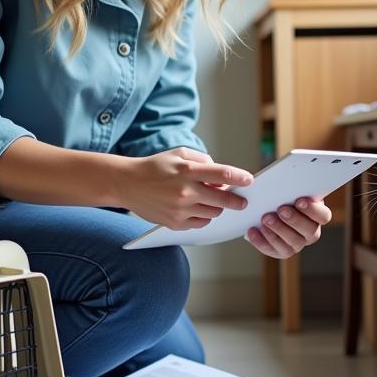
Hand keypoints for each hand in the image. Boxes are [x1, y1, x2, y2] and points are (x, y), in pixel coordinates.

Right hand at [120, 147, 252, 229]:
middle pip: (223, 199)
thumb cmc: (154, 167)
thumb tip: (220, 175)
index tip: (250, 181)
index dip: (240, 178)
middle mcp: (185, 191)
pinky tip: (196, 209)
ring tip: (209, 200)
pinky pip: (200, 223)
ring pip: (213, 212)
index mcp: (187, 171)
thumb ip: (202, 161)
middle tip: (241, 201)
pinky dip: (203, 216)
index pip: (222, 174)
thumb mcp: (179, 154)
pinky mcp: (174, 223)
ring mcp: (180, 209)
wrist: (127, 183)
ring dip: (216, 207)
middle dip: (236, 201)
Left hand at [246, 196, 330, 258]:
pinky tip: (252, 230)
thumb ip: (294, 189)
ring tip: (265, 219)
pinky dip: (261, 240)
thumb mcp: (290, 191)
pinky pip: (273, 249)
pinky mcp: (281, 252)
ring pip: (292, 242)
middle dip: (294, 220)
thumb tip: (289, 183)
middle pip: (309, 231)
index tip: (299, 201)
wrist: (268, 209)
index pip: (323, 216)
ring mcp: (297, 244)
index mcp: (317, 216)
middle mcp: (310, 233)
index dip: (313, 210)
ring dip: (278, 230)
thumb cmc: (283, 198)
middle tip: (280, 210)